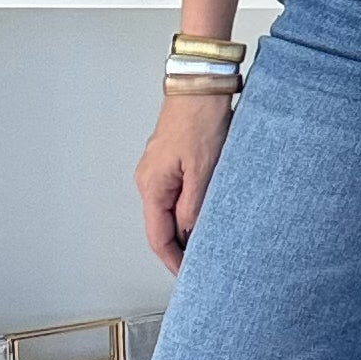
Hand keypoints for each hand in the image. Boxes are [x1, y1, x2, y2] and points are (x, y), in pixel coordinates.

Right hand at [135, 93, 233, 272]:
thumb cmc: (200, 118)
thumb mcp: (203, 169)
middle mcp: (150, 179)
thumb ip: (195, 205)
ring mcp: (159, 169)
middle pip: (163, 225)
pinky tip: (208, 211)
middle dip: (181, 247)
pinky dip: (190, 207)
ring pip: (171, 209)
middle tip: (204, 261)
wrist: (201, 84)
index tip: (188, 275)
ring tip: (210, 239)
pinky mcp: (172, 160)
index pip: (158, 236)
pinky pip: (178, 193)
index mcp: (152, 185)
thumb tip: (190, 232)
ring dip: (188, 226)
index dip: (173, 260)